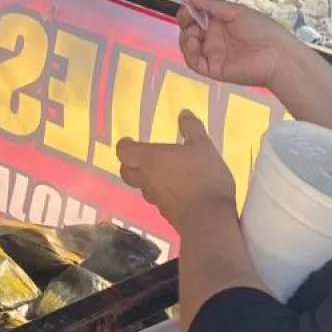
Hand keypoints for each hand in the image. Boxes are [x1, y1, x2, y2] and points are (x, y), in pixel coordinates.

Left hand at [117, 111, 236, 231]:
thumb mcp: (202, 146)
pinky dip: (161, 194)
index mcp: (149, 159)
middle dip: (130, 164)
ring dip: (146, 179)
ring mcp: (154, 199)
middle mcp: (145, 179)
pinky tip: (177, 192)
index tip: (131, 140)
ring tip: (162, 173)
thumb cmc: (202, 176)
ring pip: (141, 187)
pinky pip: (157, 200)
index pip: (123, 151)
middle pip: (126, 171)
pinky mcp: (166, 215)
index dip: (125, 145)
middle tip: (142, 157)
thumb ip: (191, 129)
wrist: (208, 219)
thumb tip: (183, 113)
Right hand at [177, 0, 298, 88]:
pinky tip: (193, 43)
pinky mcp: (213, 69)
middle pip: (189, 31)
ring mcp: (213, 54)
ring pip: (188, 47)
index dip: (188, 11)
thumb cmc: (262, 30)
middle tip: (187, 17)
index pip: (197, 16)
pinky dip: (189, 53)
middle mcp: (215, 38)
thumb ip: (211, 5)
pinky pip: (195, 62)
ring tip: (192, 33)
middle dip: (185, 23)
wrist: (278, 56)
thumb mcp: (236, 12)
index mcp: (220, 23)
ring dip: (185, 37)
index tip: (185, 4)